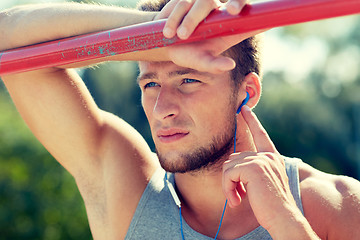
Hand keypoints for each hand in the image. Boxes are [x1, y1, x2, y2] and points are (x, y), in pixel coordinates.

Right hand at [154, 0, 262, 73]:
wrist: (165, 43)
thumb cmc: (188, 54)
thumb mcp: (200, 62)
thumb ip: (214, 65)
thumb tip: (231, 65)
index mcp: (230, 28)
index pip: (249, 19)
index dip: (258, 17)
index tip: (265, 19)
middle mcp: (219, 12)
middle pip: (232, 2)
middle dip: (237, 2)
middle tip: (234, 10)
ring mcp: (203, 2)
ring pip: (203, 1)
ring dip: (190, 19)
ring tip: (179, 36)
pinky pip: (182, 2)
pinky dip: (174, 16)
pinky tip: (167, 32)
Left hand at [222, 105, 304, 233]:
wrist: (283, 218)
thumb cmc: (272, 206)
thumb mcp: (264, 183)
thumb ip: (252, 170)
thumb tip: (231, 163)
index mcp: (272, 157)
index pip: (261, 134)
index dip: (252, 120)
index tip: (244, 108)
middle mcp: (268, 155)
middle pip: (234, 158)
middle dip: (231, 179)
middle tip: (237, 195)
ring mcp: (261, 160)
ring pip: (228, 167)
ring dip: (228, 186)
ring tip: (237, 199)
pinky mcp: (252, 168)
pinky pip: (228, 175)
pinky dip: (227, 189)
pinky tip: (236, 201)